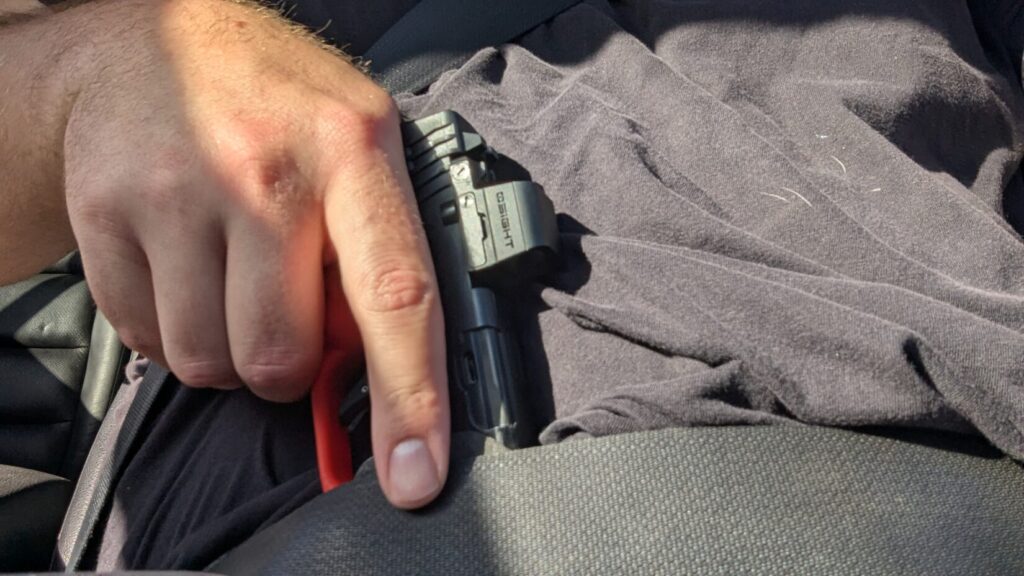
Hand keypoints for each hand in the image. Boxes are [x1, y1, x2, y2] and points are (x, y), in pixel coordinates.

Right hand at [62, 0, 447, 507]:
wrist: (153, 41)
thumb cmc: (279, 106)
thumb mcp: (359, 144)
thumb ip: (379, 249)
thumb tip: (377, 369)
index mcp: (354, 152)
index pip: (396, 296)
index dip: (410, 398)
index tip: (415, 473)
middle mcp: (262, 172)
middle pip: (278, 360)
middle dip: (287, 364)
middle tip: (283, 309)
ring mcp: (175, 192)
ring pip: (208, 364)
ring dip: (227, 350)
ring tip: (232, 280)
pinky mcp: (105, 213)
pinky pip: (145, 342)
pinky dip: (170, 331)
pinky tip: (184, 268)